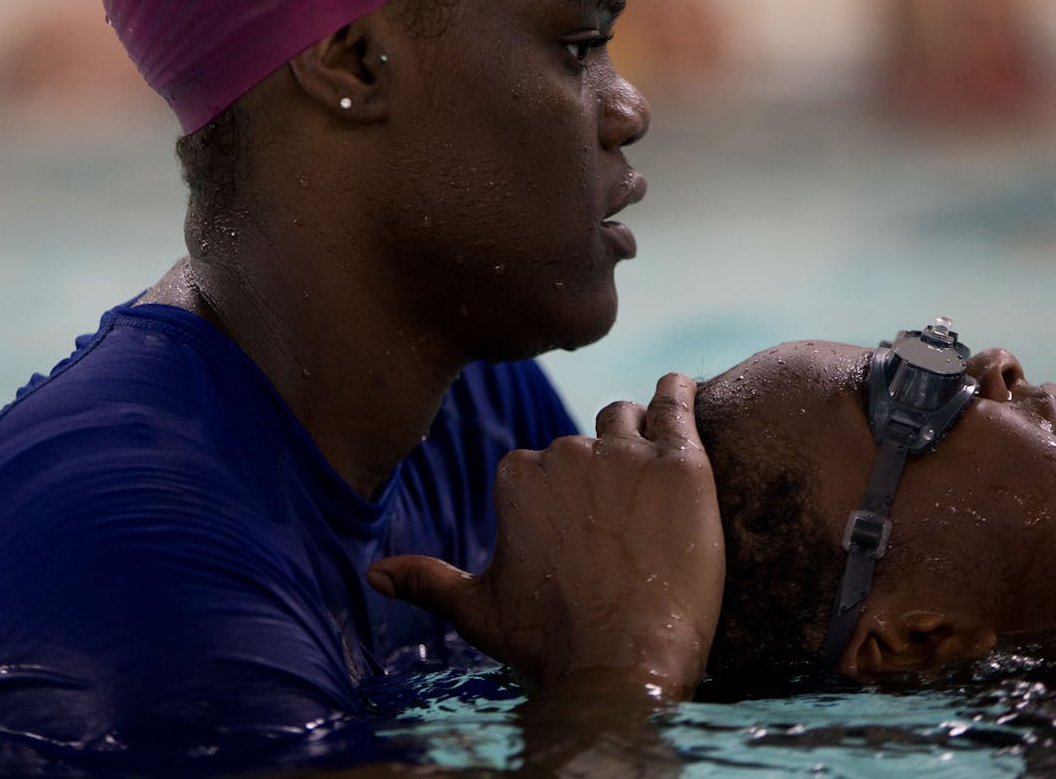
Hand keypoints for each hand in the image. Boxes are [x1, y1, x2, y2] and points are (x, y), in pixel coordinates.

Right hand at [368, 373, 723, 699]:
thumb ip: (427, 582)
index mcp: (516, 475)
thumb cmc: (549, 643)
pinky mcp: (680, 463)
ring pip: (629, 419)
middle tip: (623, 520)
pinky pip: (677, 404)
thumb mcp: (478, 611)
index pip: (540, 462)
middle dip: (600, 471)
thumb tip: (374, 575)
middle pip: (586, 439)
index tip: (576, 531)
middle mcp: (566, 451)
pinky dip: (679, 394)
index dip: (559, 496)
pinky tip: (681, 390)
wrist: (623, 664)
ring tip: (652, 464)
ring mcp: (627, 454)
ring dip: (637, 434)